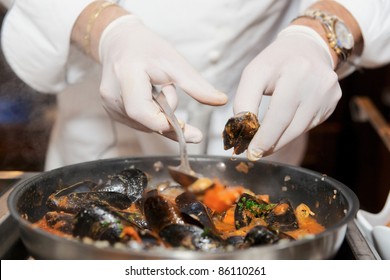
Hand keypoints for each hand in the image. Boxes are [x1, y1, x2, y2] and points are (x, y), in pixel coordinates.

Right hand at [98, 15, 226, 142]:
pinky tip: (151, 98)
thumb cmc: (148, 48)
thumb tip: (221, 101)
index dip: (164, 123)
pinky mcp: (111, 111)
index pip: (141, 111)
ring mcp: (109, 104)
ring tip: (158, 90)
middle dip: (167, 118)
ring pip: (143, 125)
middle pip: (145, 121)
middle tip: (176, 101)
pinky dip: (151, 116)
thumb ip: (197, 86)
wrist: (121, 42)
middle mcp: (112, 94)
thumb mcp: (175, 63)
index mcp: (126, 75)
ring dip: (159, 116)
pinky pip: (137, 123)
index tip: (187, 128)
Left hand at [234, 25, 340, 160]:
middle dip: (271, 143)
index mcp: (296, 72)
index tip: (251, 153)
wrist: (306, 47)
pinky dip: (293, 130)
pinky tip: (282, 128)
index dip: (264, 138)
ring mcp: (329, 93)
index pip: (278, 115)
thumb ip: (244, 101)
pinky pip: (310, 124)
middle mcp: (318, 83)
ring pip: (301, 129)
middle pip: (291, 126)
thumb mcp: (253, 74)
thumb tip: (242, 130)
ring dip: (281, 140)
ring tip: (265, 144)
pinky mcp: (333, 100)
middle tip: (255, 153)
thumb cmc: (274, 63)